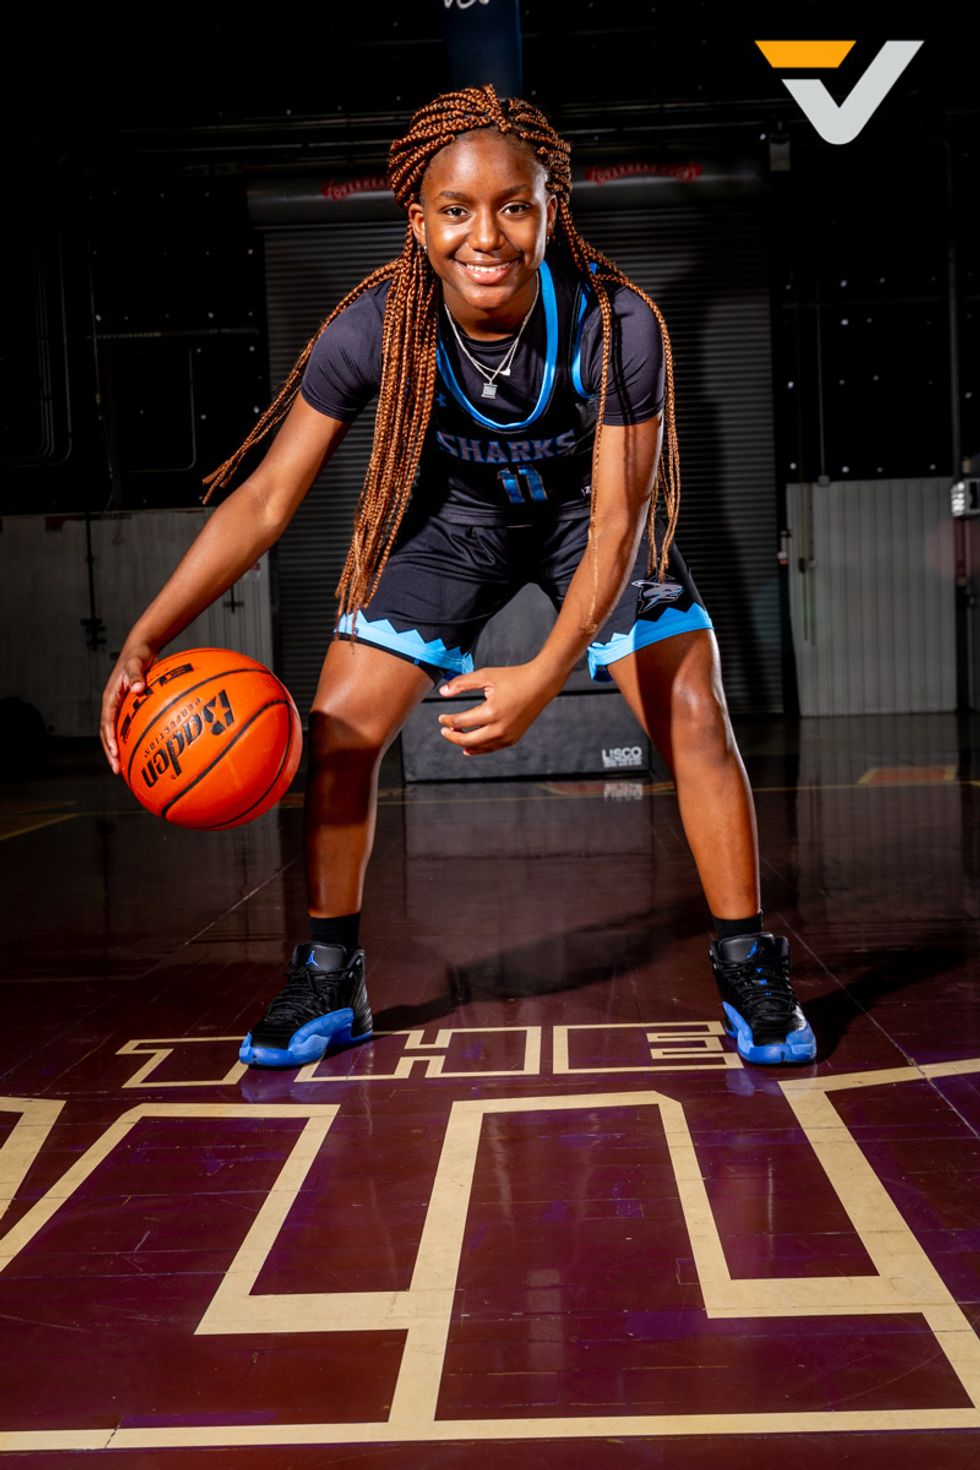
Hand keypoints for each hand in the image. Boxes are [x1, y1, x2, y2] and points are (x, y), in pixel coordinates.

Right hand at [99, 640, 155, 774]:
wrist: (141, 647)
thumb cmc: (138, 654)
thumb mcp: (137, 662)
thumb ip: (136, 674)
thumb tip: (137, 688)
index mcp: (110, 697)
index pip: (106, 723)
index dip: (109, 740)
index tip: (115, 755)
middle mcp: (112, 704)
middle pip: (106, 733)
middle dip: (110, 752)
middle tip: (117, 770)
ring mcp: (119, 706)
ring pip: (114, 733)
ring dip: (117, 750)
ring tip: (124, 768)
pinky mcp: (128, 707)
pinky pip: (127, 727)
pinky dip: (130, 740)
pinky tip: (141, 752)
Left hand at [437, 663, 561, 756]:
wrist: (541, 684)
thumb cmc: (513, 677)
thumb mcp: (485, 676)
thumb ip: (462, 683)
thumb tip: (442, 692)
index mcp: (491, 712)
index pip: (461, 721)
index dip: (447, 720)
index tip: (441, 718)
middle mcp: (500, 728)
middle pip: (467, 740)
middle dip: (452, 736)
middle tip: (444, 731)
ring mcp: (507, 736)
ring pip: (479, 748)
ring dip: (464, 743)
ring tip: (456, 734)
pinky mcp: (513, 739)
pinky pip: (491, 748)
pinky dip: (478, 748)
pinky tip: (469, 747)